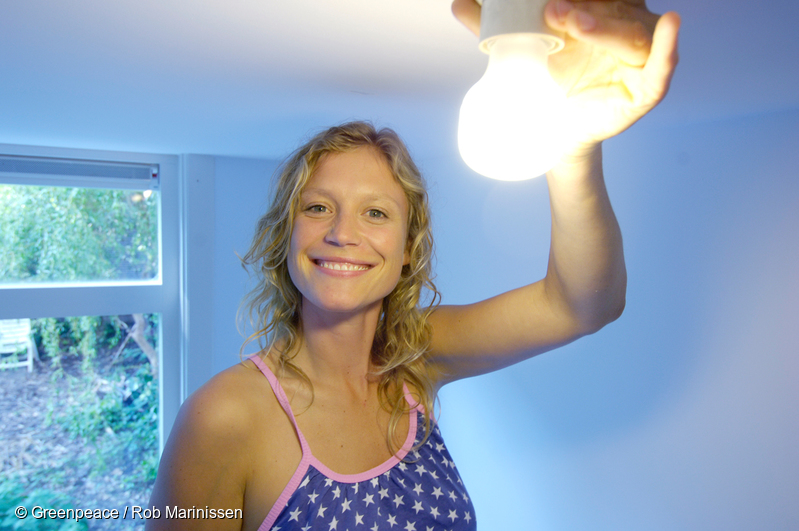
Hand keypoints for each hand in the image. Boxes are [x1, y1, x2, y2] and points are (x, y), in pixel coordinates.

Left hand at [451, 0, 679, 149]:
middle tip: (552, 10)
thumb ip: (494, 28)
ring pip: (629, 34)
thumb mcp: (519, 53)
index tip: (548, 0)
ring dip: (607, 27)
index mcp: (597, 11)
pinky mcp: (645, 88)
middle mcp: (623, 25)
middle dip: (583, 8)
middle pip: (611, 8)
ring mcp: (637, 56)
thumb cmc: (544, 81)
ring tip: (578, 24)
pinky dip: (668, 47)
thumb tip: (458, 4)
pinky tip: (671, 23)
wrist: (550, 130)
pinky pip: (662, 66)